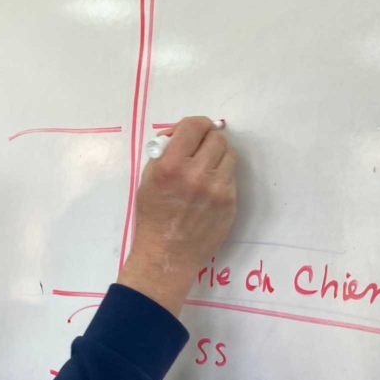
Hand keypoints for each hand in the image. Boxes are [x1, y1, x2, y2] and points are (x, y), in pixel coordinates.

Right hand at [119, 116, 237, 315]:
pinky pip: (231, 178)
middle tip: (199, 150)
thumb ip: (163, 153)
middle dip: (207, 140)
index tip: (193, 132)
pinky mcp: (230, 203)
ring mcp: (218, 190)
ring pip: (229, 155)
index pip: (194, 125)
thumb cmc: (152, 216)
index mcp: (172, 166)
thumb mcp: (147, 179)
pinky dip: (221, 178)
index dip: (196, 125)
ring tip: (205, 170)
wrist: (167, 255)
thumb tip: (179, 134)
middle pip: (216, 138)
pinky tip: (209, 190)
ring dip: (217, 157)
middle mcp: (197, 174)